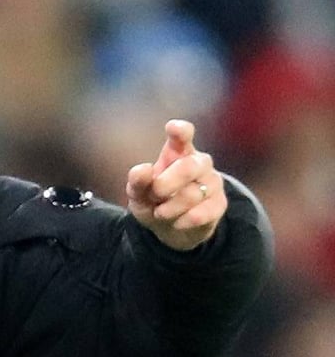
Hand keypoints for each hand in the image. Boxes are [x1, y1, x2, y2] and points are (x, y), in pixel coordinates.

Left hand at [126, 119, 226, 250]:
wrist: (171, 228)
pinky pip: (201, 214)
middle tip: (154, 196)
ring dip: (169, 208)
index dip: (180, 130)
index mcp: (176, 151)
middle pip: (188, 167)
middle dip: (165, 185)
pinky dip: (182, 221)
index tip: (173, 128)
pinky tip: (177, 222)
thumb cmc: (153, 201)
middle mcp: (198, 162)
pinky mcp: (220, 203)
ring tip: (161, 212)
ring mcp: (212, 182)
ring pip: (192, 194)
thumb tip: (143, 169)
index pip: (183, 135)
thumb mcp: (138, 193)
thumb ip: (137, 181)